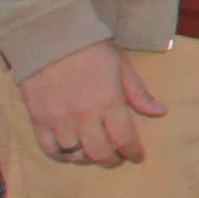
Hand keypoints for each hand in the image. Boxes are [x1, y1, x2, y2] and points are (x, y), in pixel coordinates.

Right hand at [14, 40, 169, 169]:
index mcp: (109, 102)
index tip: (137, 157)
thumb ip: (138, 93)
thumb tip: (160, 113)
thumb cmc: (90, 48)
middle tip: (116, 158)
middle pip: (100, 152)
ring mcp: (59, 120)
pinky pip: (49, 149)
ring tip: (93, 154)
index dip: (133, 152)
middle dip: (112, 160)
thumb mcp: (121, 66)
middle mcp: (84, 116)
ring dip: (87, 159)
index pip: (125, 139)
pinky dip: (61, 156)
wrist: (49, 37)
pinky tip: (69, 153)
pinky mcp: (38, 120)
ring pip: (75, 155)